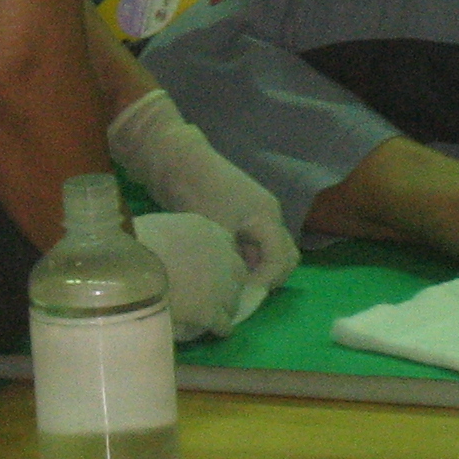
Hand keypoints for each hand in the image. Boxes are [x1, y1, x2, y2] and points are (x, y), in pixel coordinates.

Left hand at [108, 90, 301, 292]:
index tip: (242, 298)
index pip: (281, 260)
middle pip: (283, 254)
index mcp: (267, 216)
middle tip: (242, 295)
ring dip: (254, 268)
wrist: (174, 160)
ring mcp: (253, 213)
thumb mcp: (217, 231)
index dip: (265, 282)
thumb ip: (234, 262)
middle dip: (268, 277)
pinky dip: (242, 258)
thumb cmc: (197, 193)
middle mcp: (267, 214)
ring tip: (230, 285)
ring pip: (266, 250)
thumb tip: (239, 291)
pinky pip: (250, 243)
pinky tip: (222, 268)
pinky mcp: (237, 214)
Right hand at [129, 210, 255, 341]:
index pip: (227, 244)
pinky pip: (224, 324)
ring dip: (226, 306)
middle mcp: (223, 255)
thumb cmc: (136, 241)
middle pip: (237, 272)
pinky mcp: (211, 311)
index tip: (209, 266)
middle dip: (229, 282)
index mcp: (208, 230)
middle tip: (216, 292)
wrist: (131, 266)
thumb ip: (177, 236)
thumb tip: (173, 248)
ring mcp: (220, 285)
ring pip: (234, 300)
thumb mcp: (162, 227)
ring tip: (217, 314)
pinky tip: (215, 332)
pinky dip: (220, 328)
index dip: (219, 258)